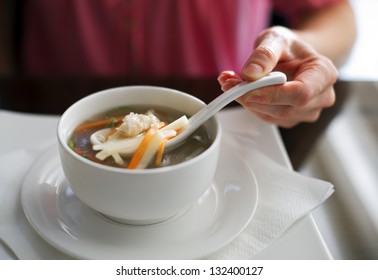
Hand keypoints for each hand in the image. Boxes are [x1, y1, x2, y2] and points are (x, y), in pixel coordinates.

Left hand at [218, 26, 337, 127]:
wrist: (292, 56)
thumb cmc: (288, 47)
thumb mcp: (276, 39)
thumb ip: (265, 54)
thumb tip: (251, 73)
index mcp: (324, 74)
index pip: (300, 93)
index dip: (272, 95)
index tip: (246, 89)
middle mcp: (321, 97)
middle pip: (285, 108)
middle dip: (252, 98)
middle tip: (229, 82)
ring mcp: (307, 112)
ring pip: (273, 115)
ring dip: (247, 101)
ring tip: (231, 82)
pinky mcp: (291, 118)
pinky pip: (267, 117)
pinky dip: (250, 105)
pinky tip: (240, 90)